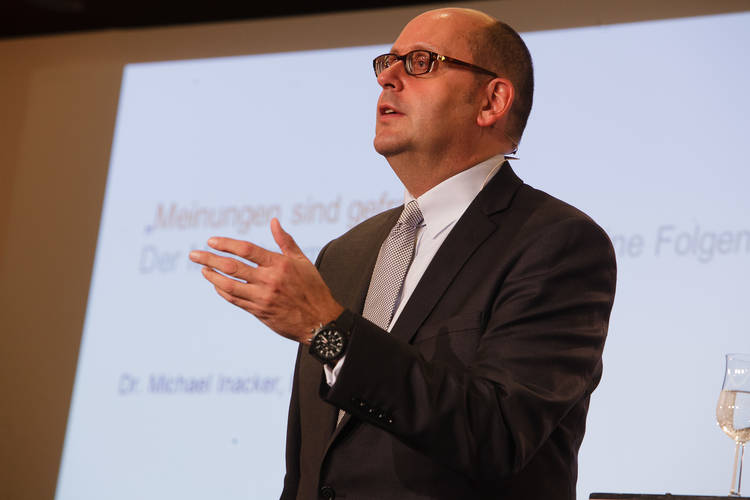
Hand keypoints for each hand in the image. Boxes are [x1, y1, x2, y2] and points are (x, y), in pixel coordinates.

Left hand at [189, 218, 343, 343]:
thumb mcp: (302, 261)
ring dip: (212, 276)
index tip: (212, 241)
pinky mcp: (259, 311)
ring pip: (229, 285)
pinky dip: (223, 291)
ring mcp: (262, 298)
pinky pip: (235, 300)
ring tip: (202, 269)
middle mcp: (269, 280)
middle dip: (210, 259)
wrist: (320, 322)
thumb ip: (285, 241)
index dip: (227, 244)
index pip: (247, 250)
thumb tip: (273, 221)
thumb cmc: (313, 288)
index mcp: (280, 264)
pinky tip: (216, 284)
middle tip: (193, 255)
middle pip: (232, 267)